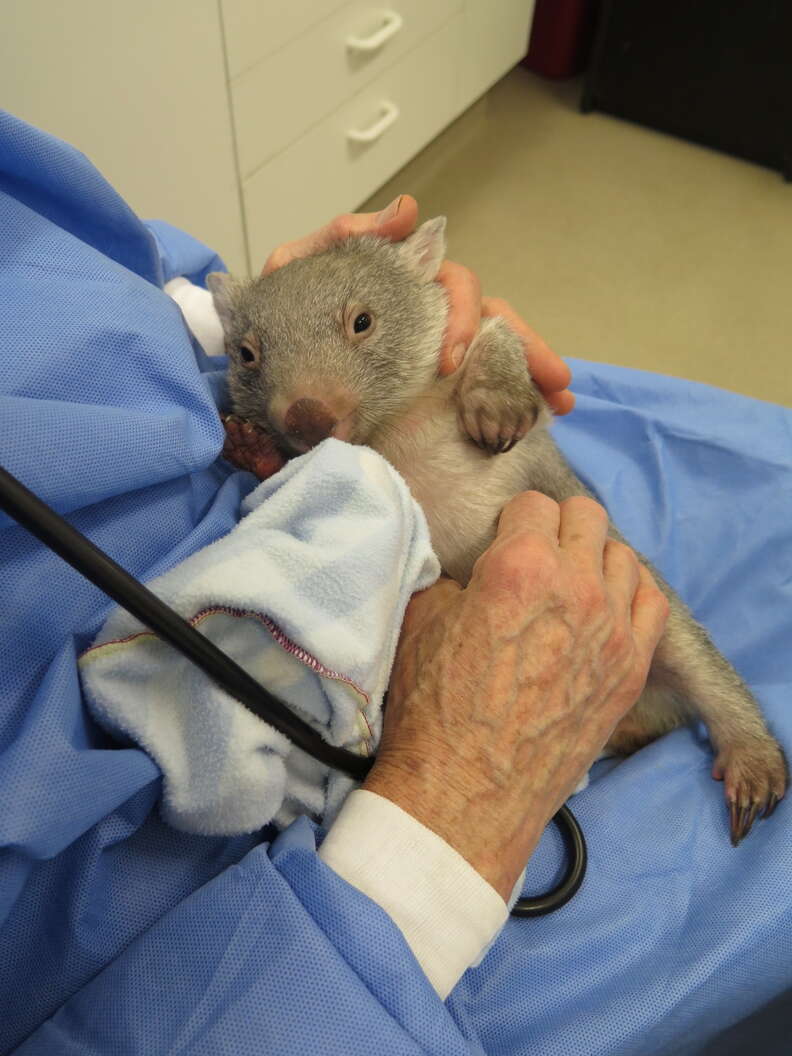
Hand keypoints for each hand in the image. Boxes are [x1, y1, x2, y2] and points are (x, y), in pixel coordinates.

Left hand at [261, 196, 573, 414]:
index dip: (461, 318)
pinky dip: (509, 401)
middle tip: (558, 384)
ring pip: (494, 356)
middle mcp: (425, 318)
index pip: (454, 288)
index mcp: (406, 286)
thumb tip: (411, 209)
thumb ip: (347, 235)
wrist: (255, 360)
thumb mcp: (300, 266)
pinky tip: (536, 421)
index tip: (451, 362)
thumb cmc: (280, 308)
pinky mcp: (423, 391)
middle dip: (528, 349)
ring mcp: (426, 355)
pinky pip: (475, 391)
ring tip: (560, 406)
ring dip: (531, 377)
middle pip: (491, 323)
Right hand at [364, 493, 668, 900]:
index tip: (502, 542)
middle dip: (557, 528)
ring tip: (569, 586)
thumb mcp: (422, 621)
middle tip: (535, 558)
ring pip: (624, 556)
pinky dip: (630, 596)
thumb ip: (455, 577)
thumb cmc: (434, 708)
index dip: (512, 521)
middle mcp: (577, 587)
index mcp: (520, 565)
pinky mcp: (631, 668)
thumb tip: (472, 568)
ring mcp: (613, 629)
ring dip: (595, 560)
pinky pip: (653, 604)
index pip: (534, 503)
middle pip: (587, 516)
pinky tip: (604, 610)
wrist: (467, 790)